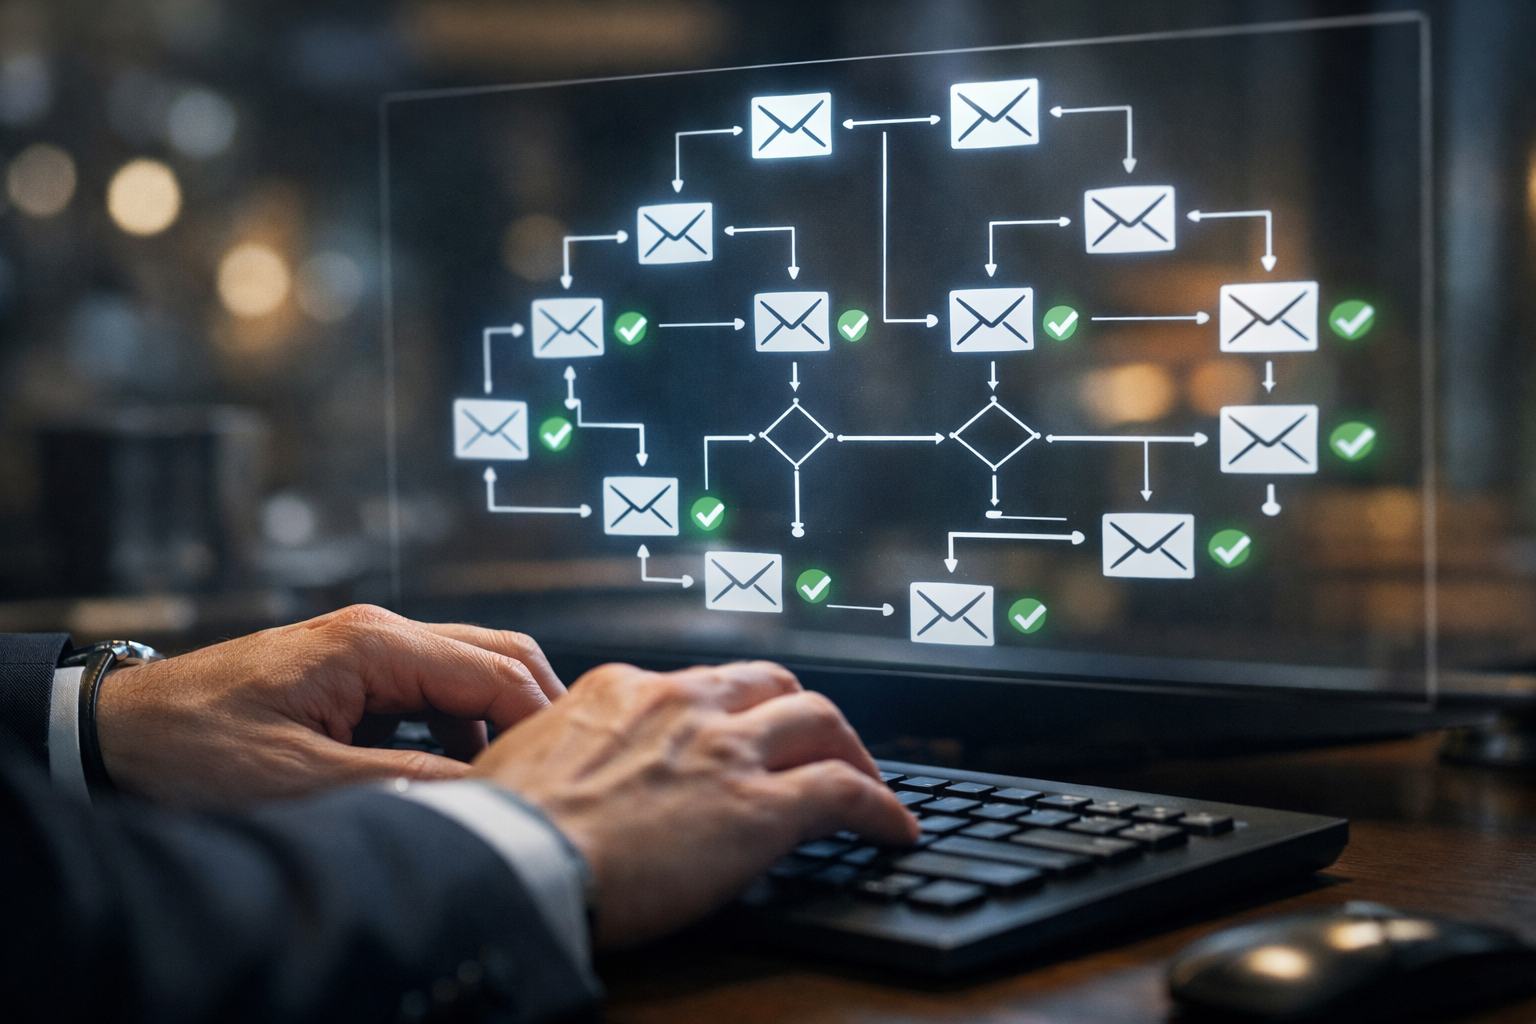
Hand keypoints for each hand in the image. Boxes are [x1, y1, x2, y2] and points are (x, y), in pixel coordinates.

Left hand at [96, 605, 563, 806]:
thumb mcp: (301, 781)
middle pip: (497, 652)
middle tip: (559, 770)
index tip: (564, 772)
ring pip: (470, 667)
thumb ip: (403, 783)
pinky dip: (461, 724)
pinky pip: (434, 687)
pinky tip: (457, 770)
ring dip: (498, 719)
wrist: (117, 732)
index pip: (495, 671)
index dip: (540, 721)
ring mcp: (369, 647)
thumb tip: (488, 793)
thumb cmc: (193, 748)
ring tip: (511, 779)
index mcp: (374, 644)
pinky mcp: (355, 670)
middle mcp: (380, 631)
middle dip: (536, 708)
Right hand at [469, 660, 918, 946]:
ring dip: (849, 750)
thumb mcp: (522, 760)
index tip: (734, 733)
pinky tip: (894, 828)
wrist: (513, 860)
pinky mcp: (761, 806)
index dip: (728, 710)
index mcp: (622, 690)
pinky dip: (880, 806)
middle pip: (772, 684)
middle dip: (798, 712)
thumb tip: (556, 778)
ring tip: (865, 780)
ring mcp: (727, 750)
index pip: (699, 684)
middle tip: (812, 743)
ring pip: (820, 721)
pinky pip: (845, 792)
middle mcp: (683, 704)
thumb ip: (562, 752)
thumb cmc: (502, 828)